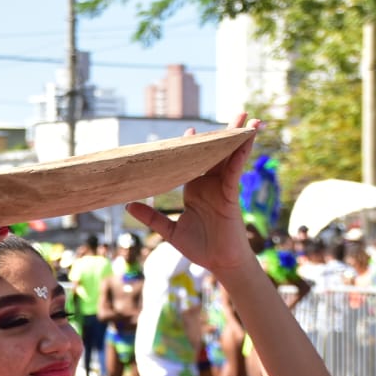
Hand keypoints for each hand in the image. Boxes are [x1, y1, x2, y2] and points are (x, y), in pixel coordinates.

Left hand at [125, 114, 258, 274]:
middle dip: (223, 134)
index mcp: (195, 190)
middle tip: (234, 112)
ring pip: (230, 157)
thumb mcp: (169, 231)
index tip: (188, 131)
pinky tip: (245, 139)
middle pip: (216, 153)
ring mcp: (222, 189)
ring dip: (238, 137)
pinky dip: (240, 154)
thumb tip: (128, 205)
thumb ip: (151, 216)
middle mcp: (210, 185)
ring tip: (247, 117)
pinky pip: (235, 171)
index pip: (194, 161)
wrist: (219, 263)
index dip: (192, 146)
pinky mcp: (231, 195)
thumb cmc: (199, 247)